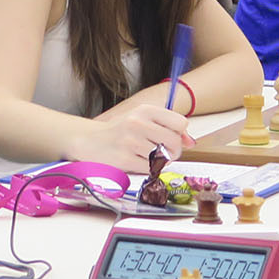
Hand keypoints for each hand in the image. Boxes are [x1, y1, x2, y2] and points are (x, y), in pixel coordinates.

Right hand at [69, 106, 193, 173]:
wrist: (88, 141)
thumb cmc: (119, 131)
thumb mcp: (142, 121)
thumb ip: (167, 128)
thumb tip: (191, 142)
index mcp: (145, 110)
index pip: (180, 123)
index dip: (179, 135)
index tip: (171, 139)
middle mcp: (138, 123)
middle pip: (175, 142)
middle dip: (173, 152)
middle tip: (162, 153)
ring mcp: (131, 141)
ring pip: (163, 157)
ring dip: (158, 162)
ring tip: (145, 157)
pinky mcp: (125, 159)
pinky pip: (150, 169)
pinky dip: (147, 169)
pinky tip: (137, 162)